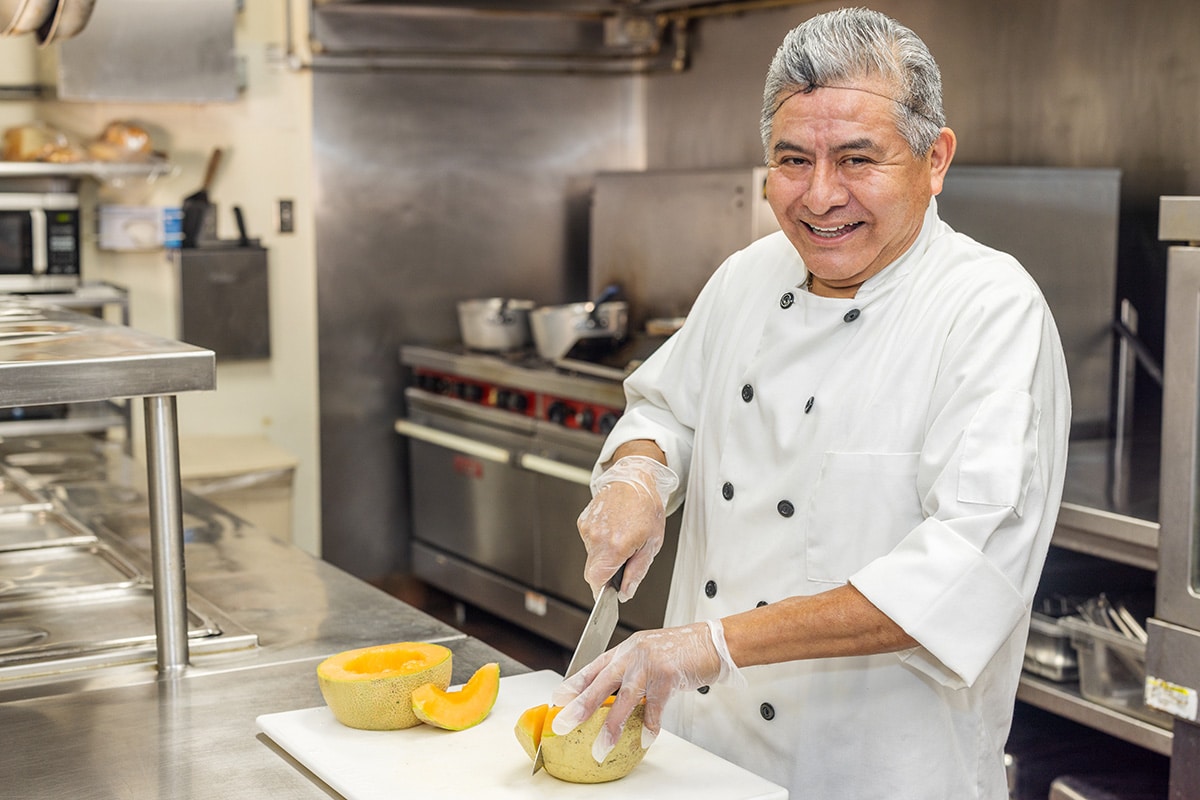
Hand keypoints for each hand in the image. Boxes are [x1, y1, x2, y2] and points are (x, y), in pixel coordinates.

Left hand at [550, 620, 743, 762]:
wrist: (711, 641)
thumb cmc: (680, 649)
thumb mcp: (647, 654)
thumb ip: (629, 672)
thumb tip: (612, 697)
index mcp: (625, 650)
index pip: (592, 668)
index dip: (573, 685)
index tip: (557, 700)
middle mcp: (632, 654)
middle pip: (600, 683)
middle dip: (580, 706)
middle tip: (563, 724)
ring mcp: (649, 664)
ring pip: (624, 698)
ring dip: (611, 725)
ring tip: (601, 745)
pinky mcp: (668, 675)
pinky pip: (655, 706)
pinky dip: (649, 726)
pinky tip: (643, 739)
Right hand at [578, 455, 678, 599]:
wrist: (634, 478)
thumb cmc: (646, 506)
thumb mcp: (652, 543)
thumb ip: (637, 572)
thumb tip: (625, 592)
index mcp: (614, 545)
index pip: (596, 580)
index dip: (601, 591)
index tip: (608, 594)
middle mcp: (597, 537)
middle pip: (592, 571)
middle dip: (606, 573)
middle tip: (625, 560)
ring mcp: (587, 528)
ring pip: (592, 556)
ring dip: (605, 555)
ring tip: (622, 538)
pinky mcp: (583, 521)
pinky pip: (590, 542)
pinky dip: (601, 542)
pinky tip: (614, 529)